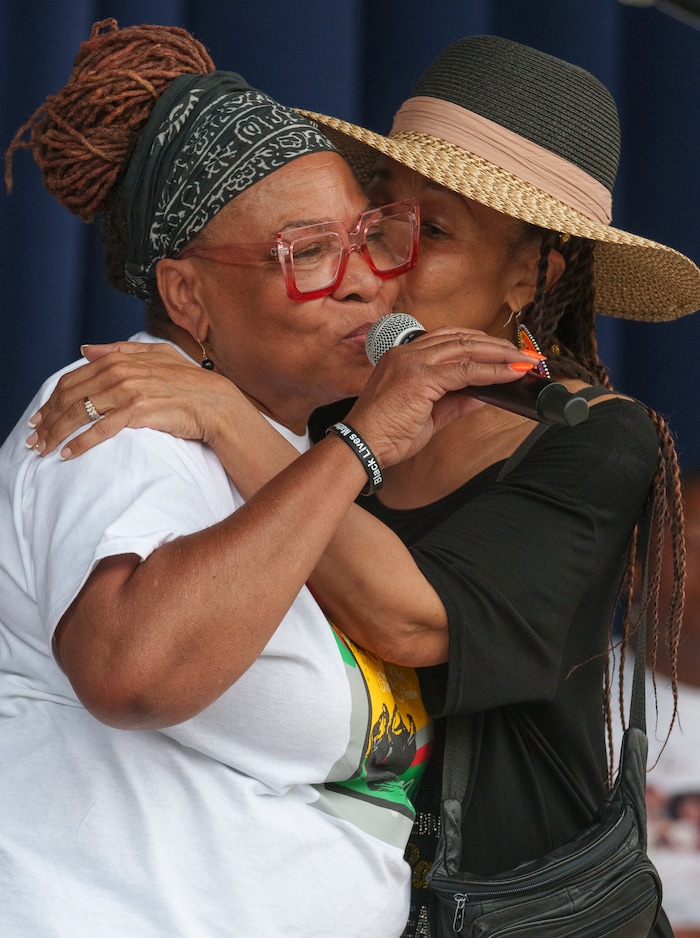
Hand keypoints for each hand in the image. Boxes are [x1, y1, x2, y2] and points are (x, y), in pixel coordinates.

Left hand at [25, 342, 243, 457]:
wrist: (215, 403)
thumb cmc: (189, 382)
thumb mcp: (156, 355)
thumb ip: (119, 349)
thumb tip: (86, 349)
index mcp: (121, 358)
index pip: (73, 379)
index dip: (51, 400)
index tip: (40, 418)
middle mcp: (121, 372)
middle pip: (71, 396)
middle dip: (47, 419)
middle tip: (34, 438)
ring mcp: (129, 391)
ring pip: (80, 412)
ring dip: (57, 432)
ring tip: (44, 449)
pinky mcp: (138, 412)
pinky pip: (101, 429)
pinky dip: (81, 443)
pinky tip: (68, 454)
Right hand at [345, 325, 539, 466]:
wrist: (362, 447)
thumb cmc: (386, 434)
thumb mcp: (429, 415)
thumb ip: (456, 400)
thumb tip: (484, 394)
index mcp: (404, 357)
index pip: (449, 340)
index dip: (479, 345)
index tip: (503, 354)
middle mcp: (407, 353)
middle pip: (461, 338)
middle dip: (496, 346)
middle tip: (522, 355)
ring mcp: (413, 362)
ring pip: (466, 349)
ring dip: (499, 354)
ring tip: (523, 361)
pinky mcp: (420, 378)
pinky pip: (465, 370)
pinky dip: (492, 371)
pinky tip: (510, 373)